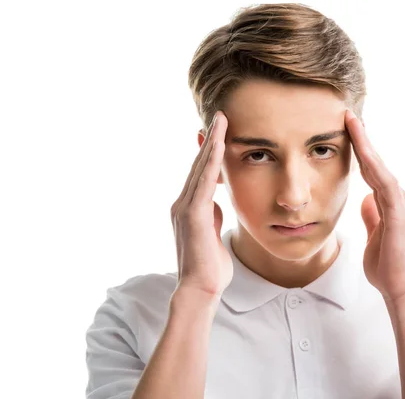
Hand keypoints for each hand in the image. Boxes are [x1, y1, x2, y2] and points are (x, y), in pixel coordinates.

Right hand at [170, 111, 232, 297]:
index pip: (200, 174)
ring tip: (221, 122)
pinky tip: (219, 146)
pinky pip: (204, 183)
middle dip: (210, 140)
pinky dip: (212, 163)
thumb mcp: (212, 233)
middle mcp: (182, 204)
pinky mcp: (193, 216)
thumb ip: (212, 215)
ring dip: (212, 144)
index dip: (209, 152)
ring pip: (200, 169)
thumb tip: (217, 202)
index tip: (218, 132)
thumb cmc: (209, 266)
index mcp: (188, 208)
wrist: (200, 289)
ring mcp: (185, 209)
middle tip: (220, 116)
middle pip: (198, 166)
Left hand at [345, 109, 404, 302]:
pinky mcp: (400, 212)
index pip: (371, 170)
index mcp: (389, 202)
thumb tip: (366, 199)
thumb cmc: (387, 265)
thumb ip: (372, 215)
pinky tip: (362, 150)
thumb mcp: (373, 234)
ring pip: (379, 167)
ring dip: (366, 144)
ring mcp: (401, 202)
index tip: (345, 131)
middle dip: (361, 138)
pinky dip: (373, 165)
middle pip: (375, 162)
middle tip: (347, 115)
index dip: (358, 150)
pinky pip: (384, 183)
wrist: (399, 288)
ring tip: (351, 122)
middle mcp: (398, 197)